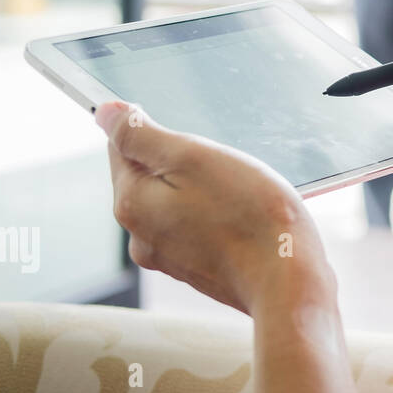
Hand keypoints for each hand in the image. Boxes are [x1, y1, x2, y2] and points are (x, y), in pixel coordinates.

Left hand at [95, 101, 333, 314]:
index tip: (192, 137)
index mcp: (132, 203)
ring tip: (242, 192)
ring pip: (179, 200)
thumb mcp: (193, 157)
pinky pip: (200, 225)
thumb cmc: (249, 214)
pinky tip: (248, 216)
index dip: (156, 128)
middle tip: (225, 166)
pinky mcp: (199, 269)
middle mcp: (141, 235)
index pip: (121, 145)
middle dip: (184, 161)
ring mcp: (170, 257)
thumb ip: (143, 135)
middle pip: (151, 175)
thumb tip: (105, 113)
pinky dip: (220, 213)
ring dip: (205, 187)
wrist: (288, 280)